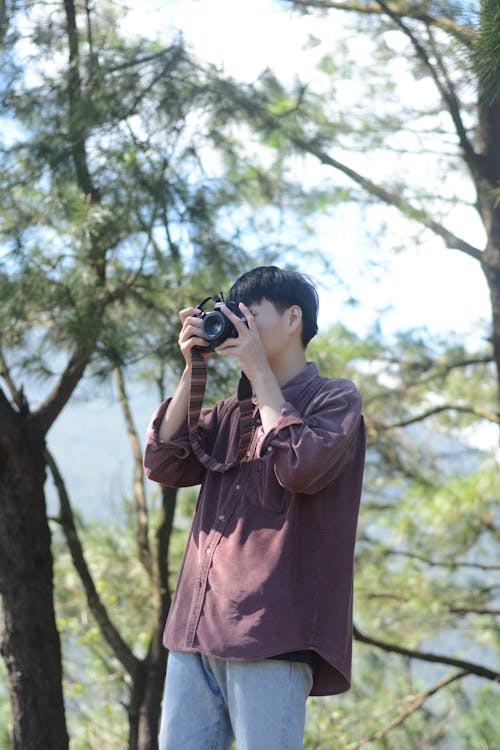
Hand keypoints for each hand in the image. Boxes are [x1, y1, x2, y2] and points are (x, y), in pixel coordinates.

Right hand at [177, 306, 210, 365]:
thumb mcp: (208, 338)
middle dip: (199, 321)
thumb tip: (221, 319)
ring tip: (208, 335)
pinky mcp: (184, 348)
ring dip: (201, 330)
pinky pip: (192, 340)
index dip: (190, 310)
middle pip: (188, 320)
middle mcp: (182, 333)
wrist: (198, 366)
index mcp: (187, 329)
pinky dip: (201, 341)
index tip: (200, 312)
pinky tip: (207, 343)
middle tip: (207, 325)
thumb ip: (209, 329)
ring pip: (189, 329)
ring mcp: (182, 340)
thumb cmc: (205, 351)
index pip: (183, 314)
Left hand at [216, 302, 284, 431]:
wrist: (262, 374)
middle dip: (229, 314)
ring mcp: (246, 344)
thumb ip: (248, 342)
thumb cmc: (258, 364)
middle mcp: (251, 338)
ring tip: (217, 347)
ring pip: (228, 339)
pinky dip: (221, 351)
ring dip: (221, 344)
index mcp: (255, 336)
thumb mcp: (256, 350)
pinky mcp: (241, 352)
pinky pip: (226, 349)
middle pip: (238, 322)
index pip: (251, 320)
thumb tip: (236, 339)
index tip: (241, 304)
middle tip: (222, 307)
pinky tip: (218, 352)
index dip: (246, 311)